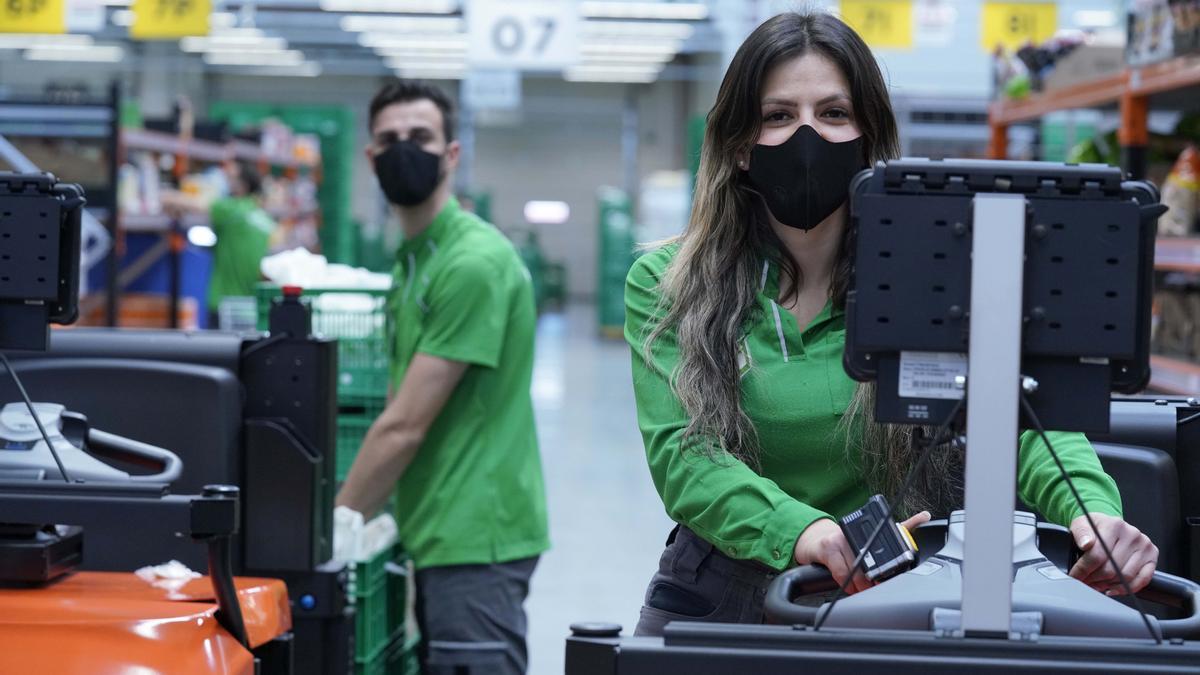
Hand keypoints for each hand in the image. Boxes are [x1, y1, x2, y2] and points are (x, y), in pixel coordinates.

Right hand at [793, 511, 929, 594]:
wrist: (815, 540)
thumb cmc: (846, 540)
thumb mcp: (871, 533)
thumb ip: (901, 525)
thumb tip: (925, 515)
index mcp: (868, 530)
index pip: (883, 547)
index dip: (887, 566)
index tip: (890, 579)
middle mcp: (853, 533)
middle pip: (868, 563)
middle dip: (873, 581)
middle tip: (877, 590)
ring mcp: (839, 539)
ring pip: (854, 570)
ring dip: (860, 586)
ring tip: (863, 591)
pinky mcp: (827, 549)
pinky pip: (840, 573)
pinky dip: (847, 585)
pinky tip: (851, 589)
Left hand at [1069, 513, 1157, 594]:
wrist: (1109, 526)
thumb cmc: (1096, 527)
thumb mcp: (1081, 524)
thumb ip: (1081, 533)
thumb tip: (1086, 543)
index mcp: (1114, 525)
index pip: (1097, 555)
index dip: (1083, 569)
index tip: (1075, 576)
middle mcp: (1132, 534)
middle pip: (1111, 568)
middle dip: (1094, 579)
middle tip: (1085, 581)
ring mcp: (1145, 546)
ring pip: (1125, 577)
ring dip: (1108, 585)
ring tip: (1096, 583)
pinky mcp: (1152, 557)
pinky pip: (1142, 580)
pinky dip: (1126, 588)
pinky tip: (1112, 588)